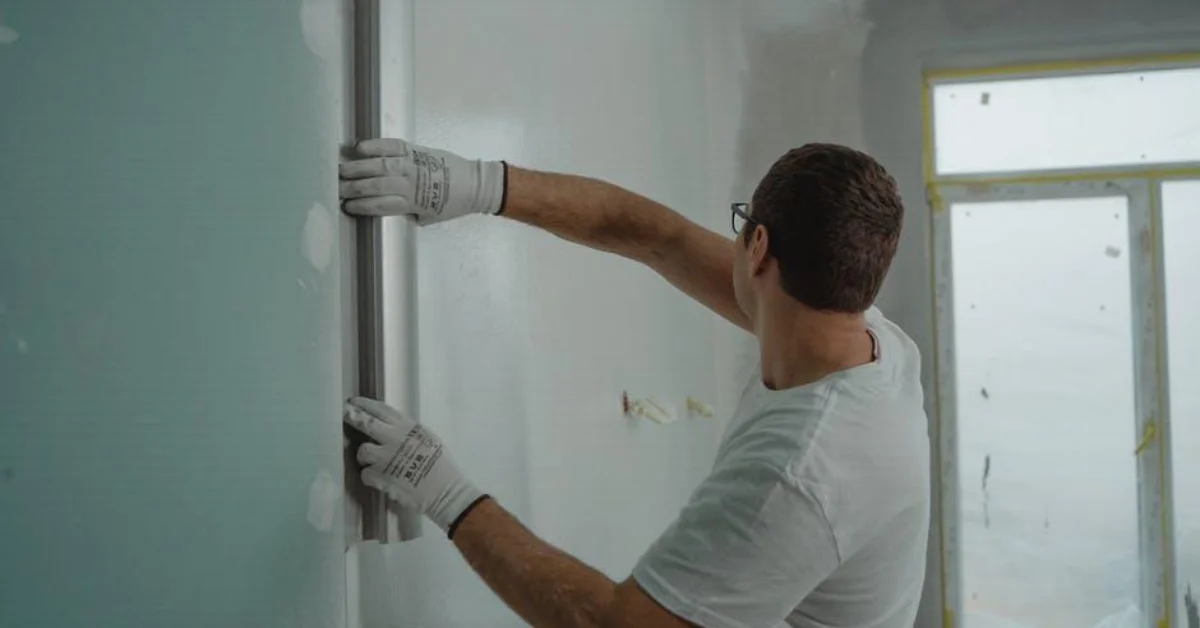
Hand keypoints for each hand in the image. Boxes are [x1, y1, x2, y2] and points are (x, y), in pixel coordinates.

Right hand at [338, 138, 505, 224]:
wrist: (475, 184)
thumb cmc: (452, 204)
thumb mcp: (429, 216)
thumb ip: (406, 213)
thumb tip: (383, 209)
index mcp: (413, 202)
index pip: (380, 205)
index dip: (362, 206)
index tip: (346, 206)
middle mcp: (411, 182)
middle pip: (375, 185)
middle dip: (353, 187)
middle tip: (334, 187)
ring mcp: (413, 164)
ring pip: (380, 165)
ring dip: (358, 167)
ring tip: (340, 170)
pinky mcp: (417, 149)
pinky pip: (392, 145)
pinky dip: (376, 145)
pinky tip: (359, 148)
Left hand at [343, 396, 485, 533]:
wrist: (445, 491)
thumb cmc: (442, 466)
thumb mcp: (429, 440)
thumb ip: (409, 432)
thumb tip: (392, 428)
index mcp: (408, 427)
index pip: (382, 410)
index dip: (365, 404)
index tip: (354, 402)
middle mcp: (395, 438)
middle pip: (366, 423)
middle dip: (352, 417)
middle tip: (344, 415)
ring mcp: (386, 458)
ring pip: (363, 450)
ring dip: (364, 456)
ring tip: (372, 462)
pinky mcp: (380, 477)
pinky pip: (365, 473)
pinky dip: (370, 476)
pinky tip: (379, 479)